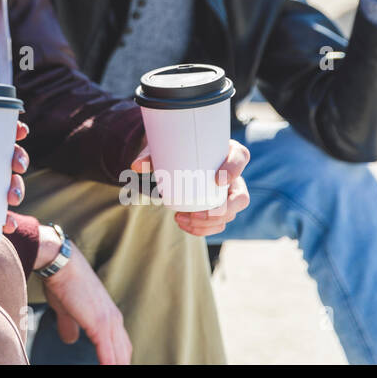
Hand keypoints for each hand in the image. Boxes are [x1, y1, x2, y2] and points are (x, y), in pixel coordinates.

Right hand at [41, 239, 131, 364]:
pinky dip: (109, 365)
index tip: (113, 365)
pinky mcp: (100, 324)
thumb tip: (70, 339)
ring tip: (111, 377)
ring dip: (116, 365)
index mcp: (109, 315)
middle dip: (121, 364)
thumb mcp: (66, 308)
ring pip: (120, 355)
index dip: (118, 359)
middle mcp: (114, 319)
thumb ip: (70, 325)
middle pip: (124, 352)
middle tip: (113, 373)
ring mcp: (109, 322)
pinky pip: (108, 353)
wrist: (61, 263)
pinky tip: (107, 370)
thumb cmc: (62, 281)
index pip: (120, 344)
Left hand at [131, 139, 250, 235]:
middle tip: (195, 213)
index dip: (234, 169)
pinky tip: (186, 226)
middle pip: (240, 197)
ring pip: (229, 215)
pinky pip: (219, 224)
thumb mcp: (165, 148)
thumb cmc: (177, 149)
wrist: (177, 158)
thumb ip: (151, 155)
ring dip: (208, 223)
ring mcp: (229, 195)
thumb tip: (135, 166)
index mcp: (227, 152)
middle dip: (222, 210)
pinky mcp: (220, 208)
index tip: (217, 179)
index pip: (241, 156)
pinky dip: (203, 229)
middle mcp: (233, 176)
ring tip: (181, 219)